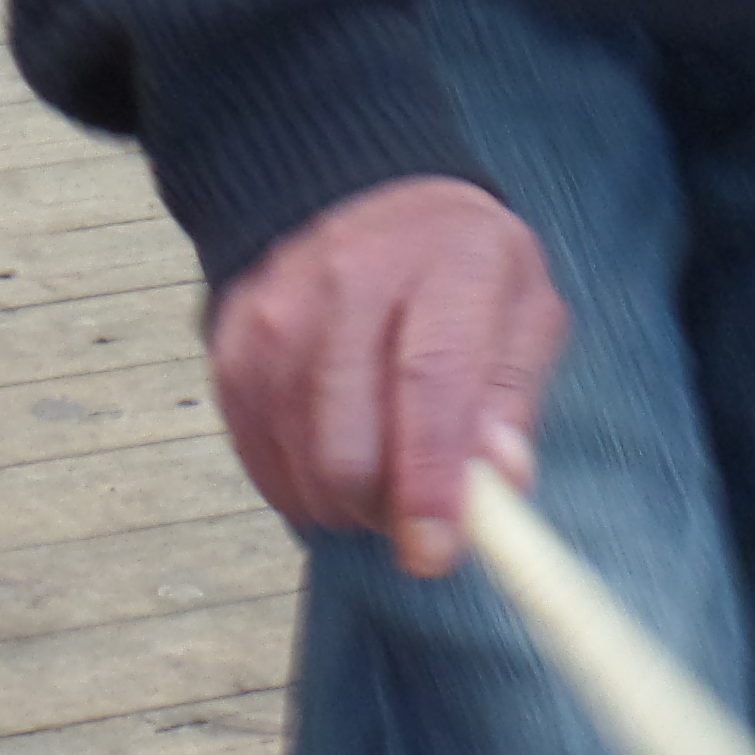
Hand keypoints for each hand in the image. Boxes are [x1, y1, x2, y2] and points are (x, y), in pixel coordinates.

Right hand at [207, 177, 562, 577]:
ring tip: (382, 460)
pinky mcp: (231, 346)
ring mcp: (278, 312)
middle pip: (350, 447)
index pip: (431, 383)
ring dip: (346, 502)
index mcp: (446, 262)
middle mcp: (350, 277)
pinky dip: (302, 482)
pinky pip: (260, 462)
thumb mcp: (523, 312)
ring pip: (302, 468)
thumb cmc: (458, 272)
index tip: (435, 554)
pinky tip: (336, 443)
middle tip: (419, 510)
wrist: (361, 201)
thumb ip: (513, 398)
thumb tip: (499, 480)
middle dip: (387, 511)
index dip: (431, 481)